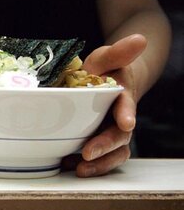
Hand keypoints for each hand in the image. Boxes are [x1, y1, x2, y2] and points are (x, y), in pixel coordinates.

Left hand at [62, 34, 147, 176]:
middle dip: (105, 146)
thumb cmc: (104, 70)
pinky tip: (69, 166)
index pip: (127, 105)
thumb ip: (118, 52)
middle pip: (119, 136)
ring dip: (99, 164)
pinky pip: (99, 159)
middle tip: (88, 154)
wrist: (104, 83)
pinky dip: (88, 165)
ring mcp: (110, 133)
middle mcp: (120, 119)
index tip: (126, 122)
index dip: (126, 114)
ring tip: (79, 169)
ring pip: (113, 153)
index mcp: (122, 97)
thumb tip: (139, 39)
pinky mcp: (99, 142)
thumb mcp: (106, 58)